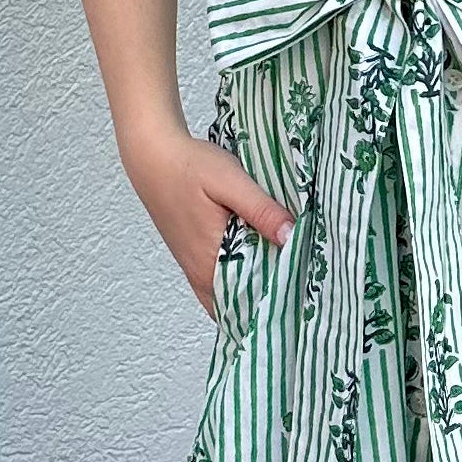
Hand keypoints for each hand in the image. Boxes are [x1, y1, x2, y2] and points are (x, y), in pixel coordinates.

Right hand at [120, 119, 295, 310]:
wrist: (153, 157)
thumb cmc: (189, 168)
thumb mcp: (231, 182)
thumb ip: (261, 211)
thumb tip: (291, 236)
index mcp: (211, 263)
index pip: (253, 301)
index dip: (281, 299)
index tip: (308, 291)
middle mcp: (201, 275)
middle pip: (243, 304)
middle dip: (272, 298)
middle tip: (306, 285)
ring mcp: (195, 269)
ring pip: (232, 297)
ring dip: (257, 290)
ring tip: (290, 276)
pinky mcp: (193, 259)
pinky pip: (220, 286)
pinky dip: (241, 282)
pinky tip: (261, 266)